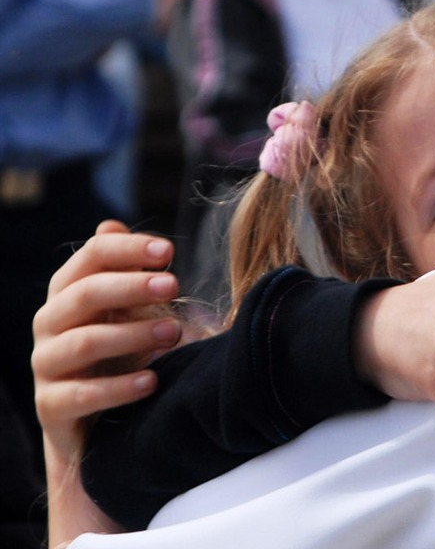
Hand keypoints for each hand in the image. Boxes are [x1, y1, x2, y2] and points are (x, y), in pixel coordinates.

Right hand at [34, 220, 183, 542]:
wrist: (97, 423)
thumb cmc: (119, 352)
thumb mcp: (127, 309)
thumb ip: (125, 270)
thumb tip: (112, 224)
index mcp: (70, 292)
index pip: (90, 256)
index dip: (128, 250)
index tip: (169, 250)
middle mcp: (51, 324)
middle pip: (84, 295)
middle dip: (131, 286)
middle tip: (174, 286)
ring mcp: (46, 366)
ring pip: (83, 343)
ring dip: (132, 335)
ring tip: (176, 333)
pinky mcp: (51, 406)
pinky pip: (80, 395)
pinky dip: (118, 387)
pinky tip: (153, 381)